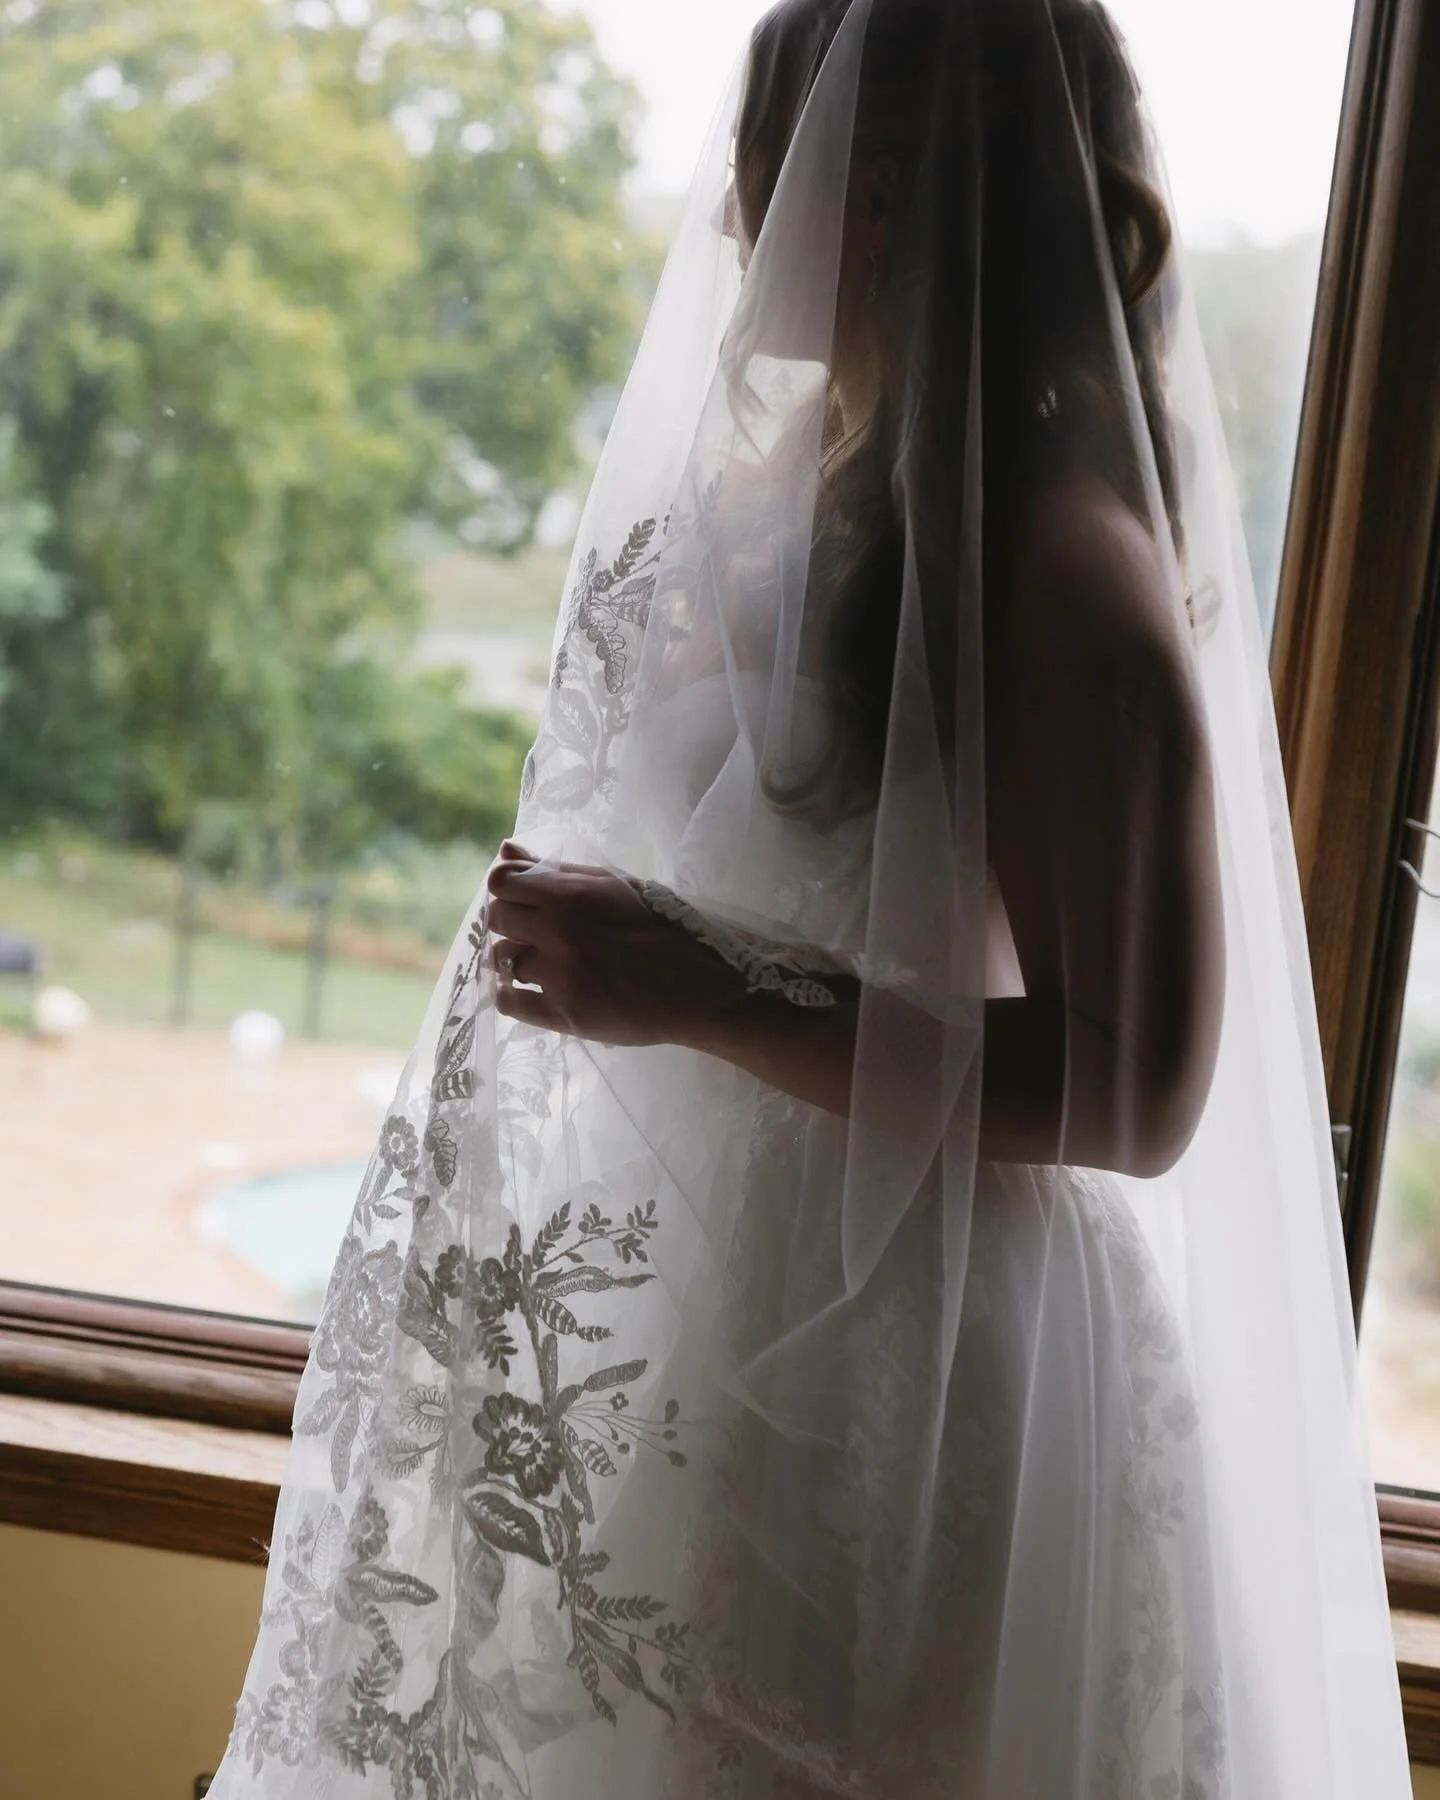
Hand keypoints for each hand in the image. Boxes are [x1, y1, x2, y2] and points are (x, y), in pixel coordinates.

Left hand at [485, 843, 745, 1047]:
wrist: (700, 986)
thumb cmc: (663, 927)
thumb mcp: (616, 884)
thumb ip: (557, 868)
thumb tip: (505, 849)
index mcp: (572, 894)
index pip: (500, 881)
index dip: (508, 888)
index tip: (525, 898)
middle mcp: (559, 932)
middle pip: (497, 919)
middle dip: (512, 921)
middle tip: (537, 931)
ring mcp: (559, 976)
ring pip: (503, 959)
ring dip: (517, 957)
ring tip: (543, 961)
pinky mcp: (562, 1014)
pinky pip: (508, 1001)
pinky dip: (511, 993)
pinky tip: (531, 988)